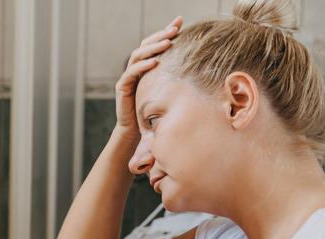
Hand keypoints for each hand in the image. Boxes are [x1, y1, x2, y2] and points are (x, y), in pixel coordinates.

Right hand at [114, 16, 182, 140]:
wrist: (135, 131)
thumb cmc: (153, 112)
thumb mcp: (168, 92)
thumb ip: (177, 79)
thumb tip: (201, 67)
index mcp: (146, 66)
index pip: (155, 43)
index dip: (166, 31)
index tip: (181, 21)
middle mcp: (136, 68)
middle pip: (146, 44)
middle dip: (161, 34)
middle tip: (176, 28)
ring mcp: (128, 76)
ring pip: (138, 55)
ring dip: (153, 47)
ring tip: (168, 42)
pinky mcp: (122, 87)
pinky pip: (131, 72)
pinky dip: (142, 65)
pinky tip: (155, 61)